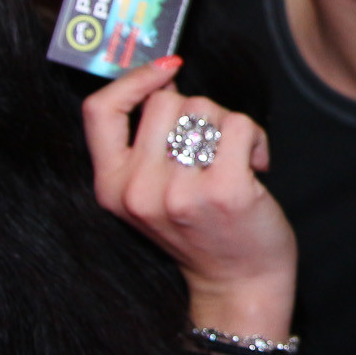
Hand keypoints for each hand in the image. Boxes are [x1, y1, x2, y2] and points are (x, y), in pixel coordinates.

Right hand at [83, 57, 295, 328]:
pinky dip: (255, 138)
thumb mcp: (150, 192)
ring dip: (227, 126)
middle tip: (213, 147)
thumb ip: (145, 143)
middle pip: (166, 101)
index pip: (99, 111)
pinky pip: (239, 125)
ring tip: (233, 162)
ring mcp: (180, 193)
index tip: (165, 71)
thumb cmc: (200, 231)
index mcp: (112, 188)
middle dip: (198, 112)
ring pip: (205, 108)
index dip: (132, 80)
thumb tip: (162, 77)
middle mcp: (138, 191)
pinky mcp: (224, 191)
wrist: (238, 283)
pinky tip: (256, 166)